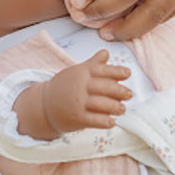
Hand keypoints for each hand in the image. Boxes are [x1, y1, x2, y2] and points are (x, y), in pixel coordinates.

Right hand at [13, 50, 131, 139]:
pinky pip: (94, 120)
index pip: (102, 70)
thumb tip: (106, 52)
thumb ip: (93, 64)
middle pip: (104, 87)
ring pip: (101, 104)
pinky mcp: (77, 118)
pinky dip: (104, 121)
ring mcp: (79, 102)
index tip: (127, 73)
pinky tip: (112, 122)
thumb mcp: (77, 71)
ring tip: (122, 109)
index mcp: (82, 72)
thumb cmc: (64, 86)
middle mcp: (81, 86)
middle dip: (119, 91)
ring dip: (114, 107)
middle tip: (129, 94)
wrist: (44, 104)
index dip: (116, 71)